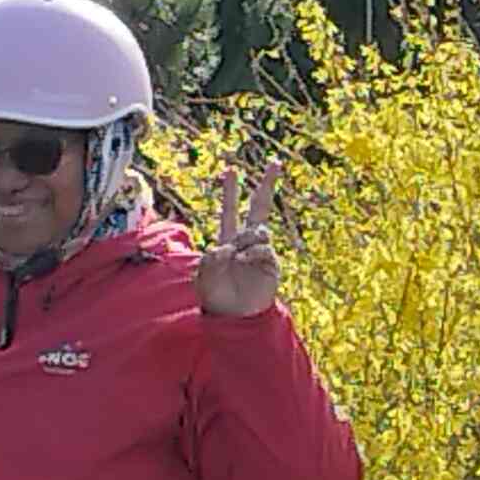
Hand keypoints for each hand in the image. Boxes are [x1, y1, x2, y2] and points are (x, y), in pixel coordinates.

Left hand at [196, 159, 282, 318]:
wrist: (235, 316)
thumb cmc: (215, 295)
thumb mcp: (204, 273)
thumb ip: (212, 257)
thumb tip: (232, 248)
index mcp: (228, 240)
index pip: (230, 210)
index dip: (231, 191)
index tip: (231, 170)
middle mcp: (246, 242)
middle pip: (259, 208)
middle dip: (267, 185)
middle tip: (275, 163)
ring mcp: (261, 251)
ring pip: (259, 230)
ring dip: (247, 239)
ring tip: (238, 257)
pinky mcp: (271, 263)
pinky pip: (263, 248)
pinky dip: (252, 253)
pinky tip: (244, 262)